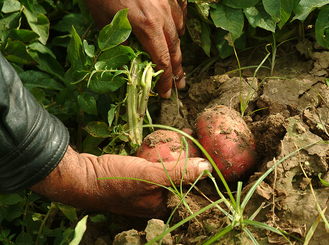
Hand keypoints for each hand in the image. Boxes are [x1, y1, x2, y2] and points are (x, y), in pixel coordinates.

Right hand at [30, 146, 211, 217]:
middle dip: (191, 158)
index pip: (188, 189)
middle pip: (180, 177)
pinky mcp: (136, 177)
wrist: (81, 175)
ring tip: (188, 133)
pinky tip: (168, 137)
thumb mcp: (150, 176)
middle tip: (197, 138)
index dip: (200, 171)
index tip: (209, 153)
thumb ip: (178, 173)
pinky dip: (162, 151)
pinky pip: (155, 163)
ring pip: (168, 168)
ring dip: (178, 152)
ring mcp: (145, 189)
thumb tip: (207, 169)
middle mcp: (155, 201)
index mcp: (161, 207)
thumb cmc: (115, 180)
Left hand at [84, 0, 186, 97]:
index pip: (161, 61)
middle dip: (178, 70)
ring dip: (177, 47)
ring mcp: (168, 2)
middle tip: (181, 85)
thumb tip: (132, 63)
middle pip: (175, 49)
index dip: (165, 80)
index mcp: (146, 26)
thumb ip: (122, 43)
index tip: (166, 94)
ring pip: (179, 30)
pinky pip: (180, 11)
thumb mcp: (104, 22)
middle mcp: (162, 15)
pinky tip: (177, 28)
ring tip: (175, 58)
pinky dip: (180, 23)